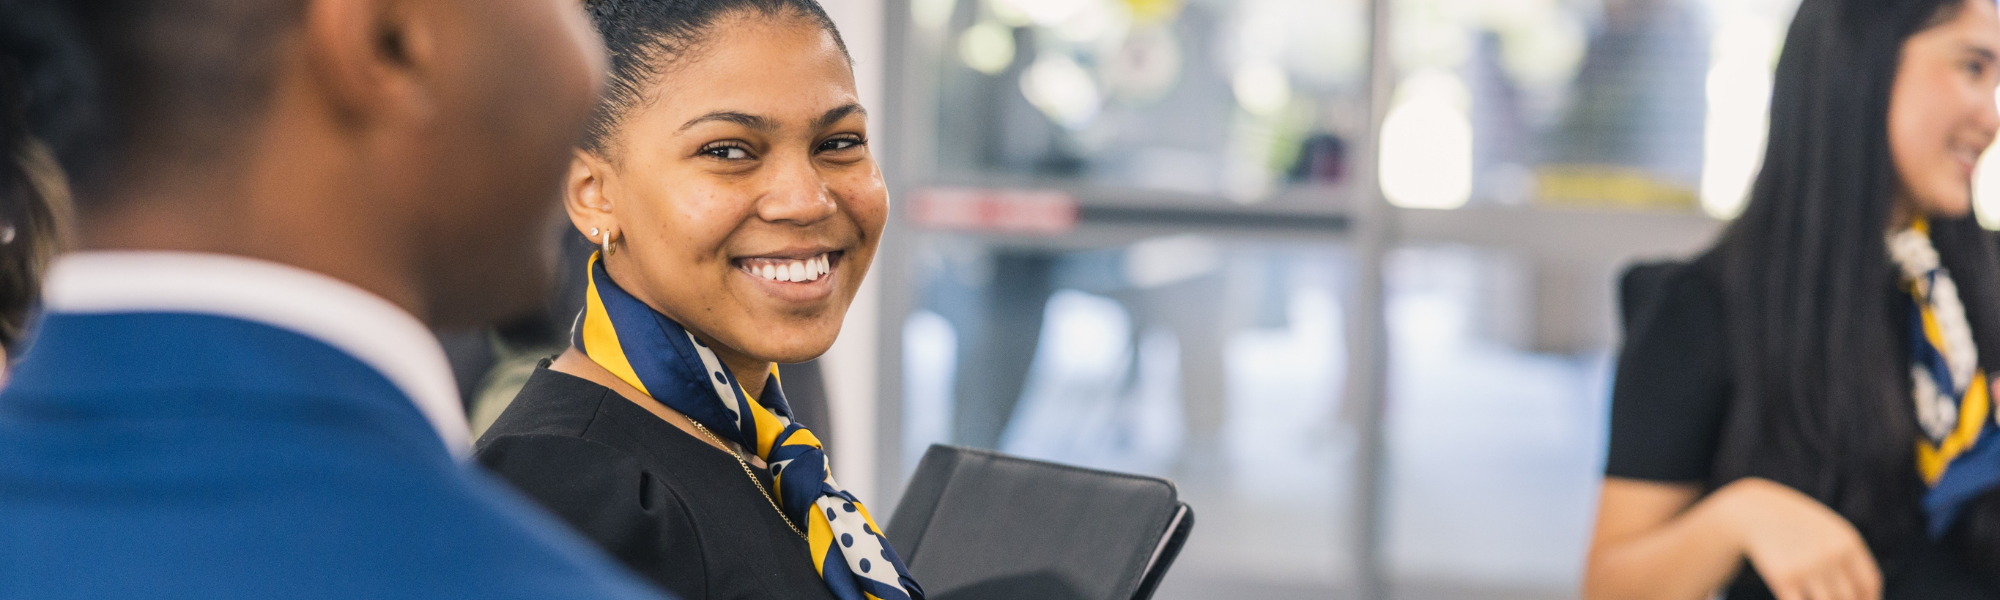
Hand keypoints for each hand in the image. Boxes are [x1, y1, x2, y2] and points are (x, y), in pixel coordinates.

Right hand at [1716, 478, 1881, 599]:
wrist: (1752, 512)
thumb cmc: (1796, 525)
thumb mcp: (1828, 532)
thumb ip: (1849, 558)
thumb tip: (1868, 595)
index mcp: (1847, 542)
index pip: (1869, 584)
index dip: (1868, 599)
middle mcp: (1831, 555)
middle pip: (1849, 598)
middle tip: (1829, 596)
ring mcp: (1807, 567)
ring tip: (1812, 593)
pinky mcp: (1784, 578)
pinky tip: (1797, 595)